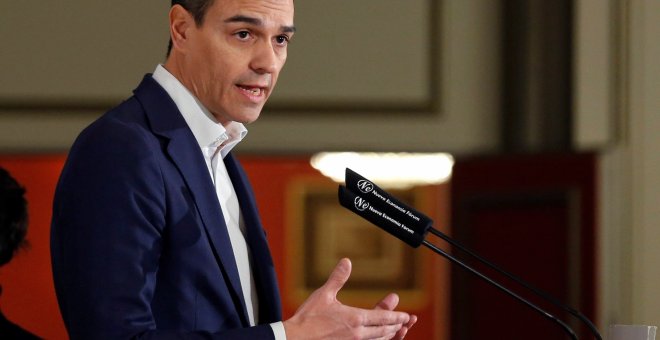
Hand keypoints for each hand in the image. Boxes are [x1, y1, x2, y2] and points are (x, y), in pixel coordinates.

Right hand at [283, 258, 413, 339]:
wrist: (295, 339)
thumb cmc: (308, 319)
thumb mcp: (323, 294)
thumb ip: (338, 278)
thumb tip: (347, 262)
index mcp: (355, 319)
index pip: (383, 317)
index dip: (396, 316)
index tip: (406, 316)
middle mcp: (358, 334)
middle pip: (384, 331)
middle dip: (396, 326)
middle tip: (405, 323)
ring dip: (389, 336)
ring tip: (394, 331)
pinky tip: (376, 339)